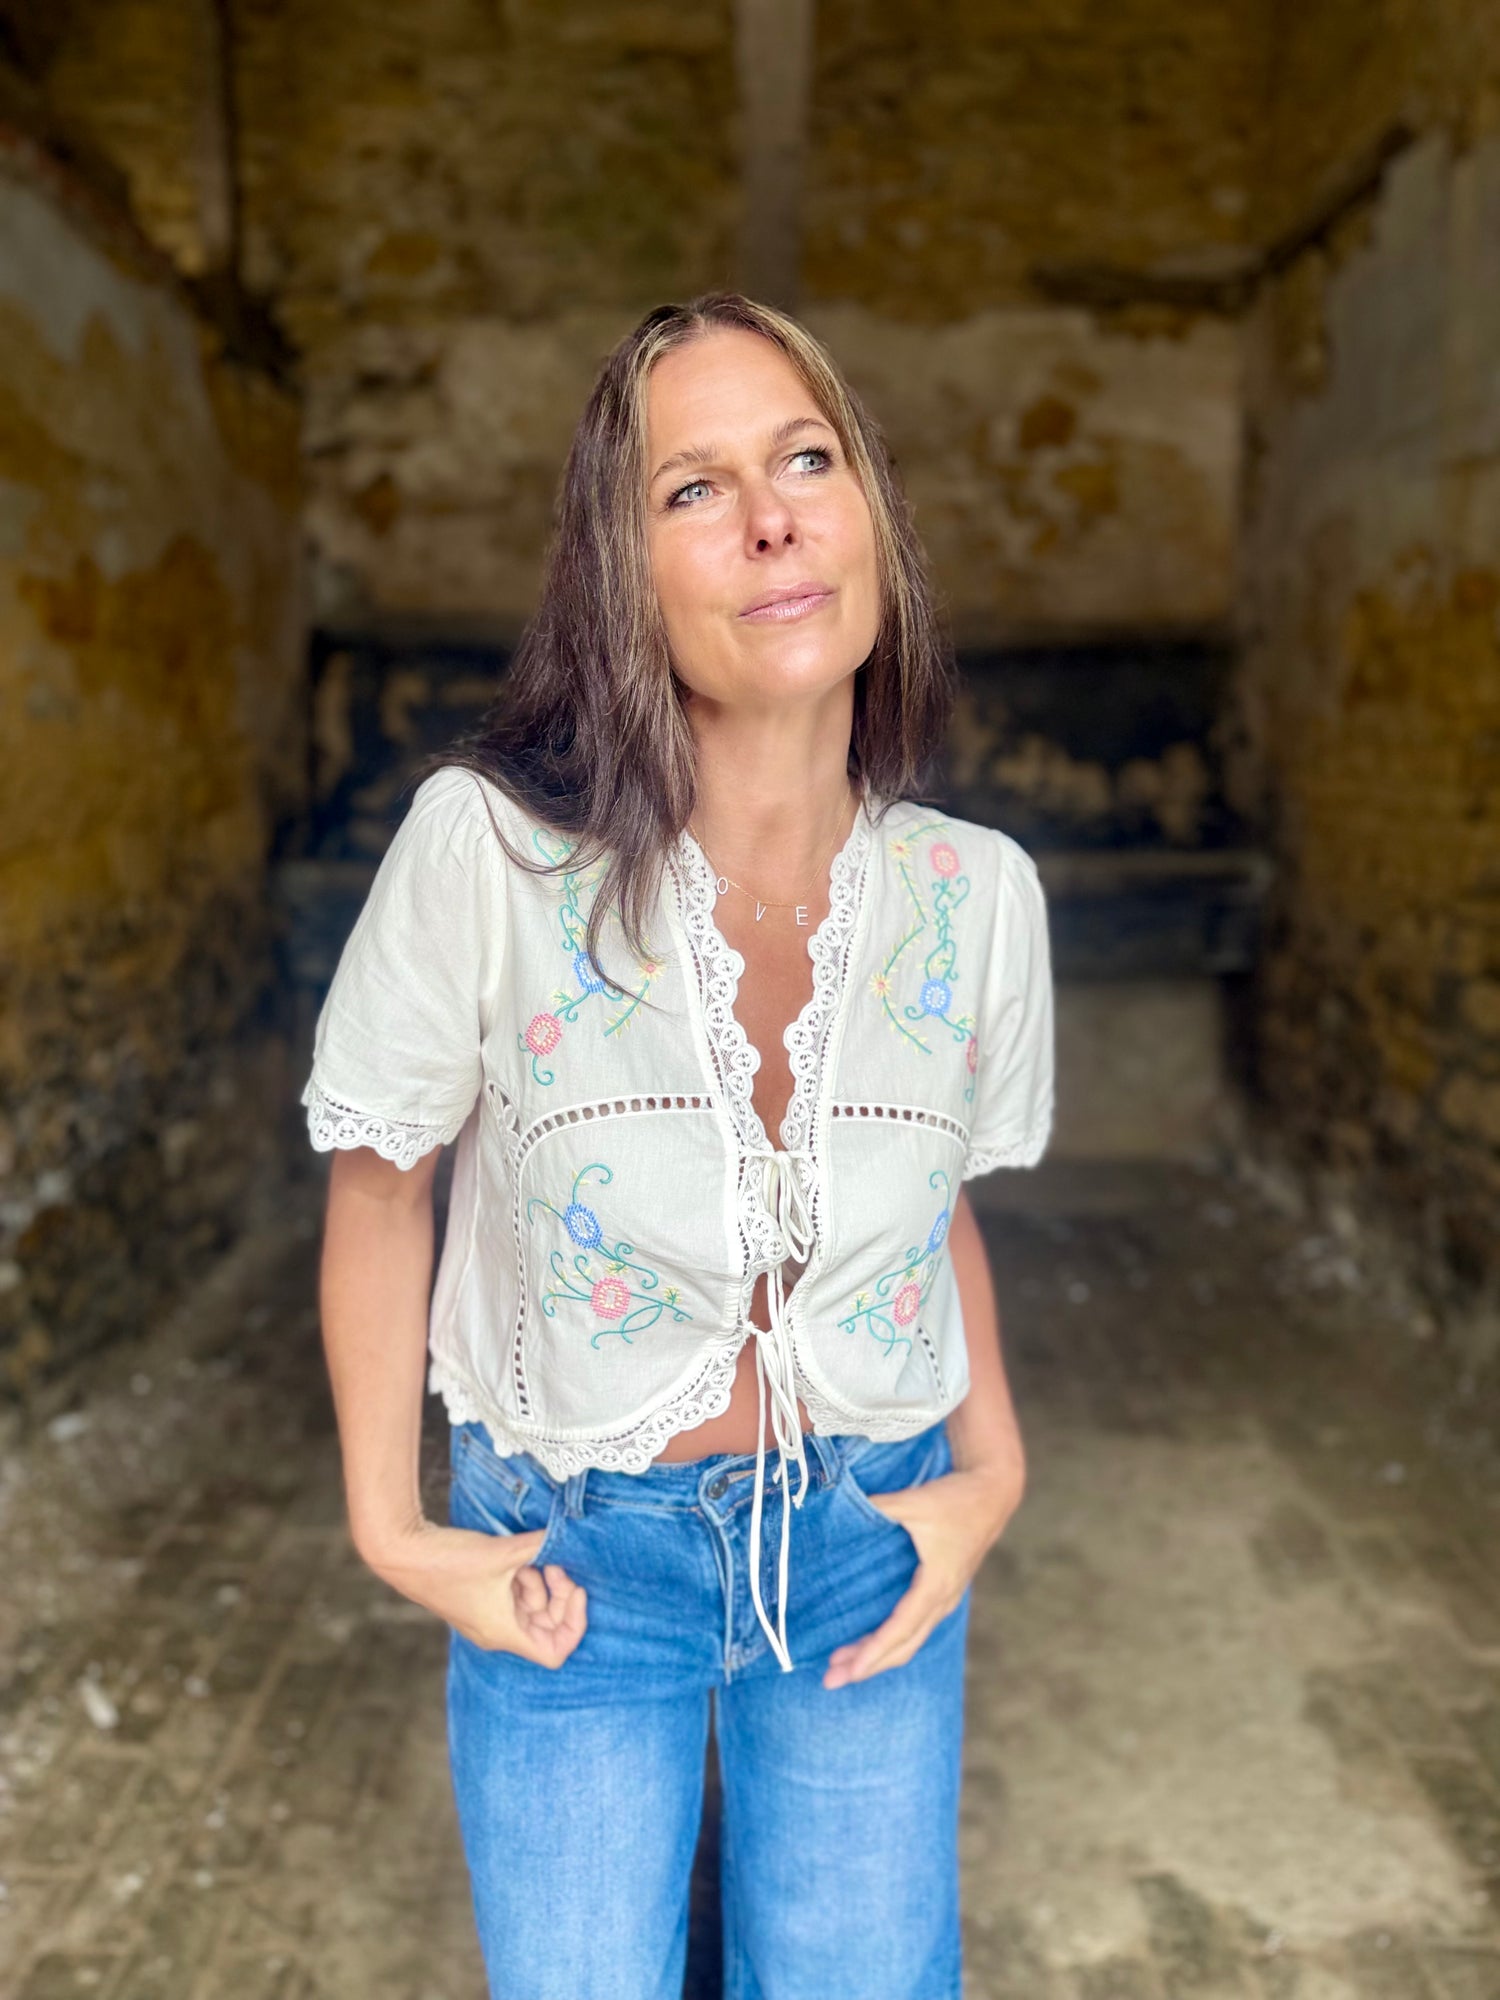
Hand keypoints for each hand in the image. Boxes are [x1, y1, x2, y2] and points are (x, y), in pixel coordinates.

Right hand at [360, 1517, 587, 1668]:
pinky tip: (519, 1556)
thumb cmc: (449, 1561)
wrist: (405, 1553)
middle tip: (557, 1565)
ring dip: (540, 1583)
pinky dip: (523, 1578)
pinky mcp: (478, 1599)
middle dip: (559, 1595)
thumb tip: (566, 1533)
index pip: (554, 1652)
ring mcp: (486, 1616)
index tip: (576, 1590)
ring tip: (534, 1556)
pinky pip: (513, 1596)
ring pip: (530, 1608)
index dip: (574, 1624)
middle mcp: (497, 1631)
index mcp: (504, 1632)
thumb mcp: (502, 1552)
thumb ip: (539, 1546)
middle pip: (546, 1626)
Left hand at [822, 1462, 1021, 1689]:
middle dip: (868, 1665)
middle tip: (830, 1680)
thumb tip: (845, 1508)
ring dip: (878, 1655)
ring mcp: (946, 1599)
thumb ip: (880, 1506)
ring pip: (910, 1641)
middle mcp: (943, 1599)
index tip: (849, 1670)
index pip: (901, 1627)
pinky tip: (871, 1644)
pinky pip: (916, 1628)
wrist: (993, 1494)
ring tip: (841, 1665)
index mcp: (936, 1583)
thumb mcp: (915, 1500)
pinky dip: (892, 1641)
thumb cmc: (956, 1499)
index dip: (874, 1650)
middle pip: (904, 1646)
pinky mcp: (944, 1594)